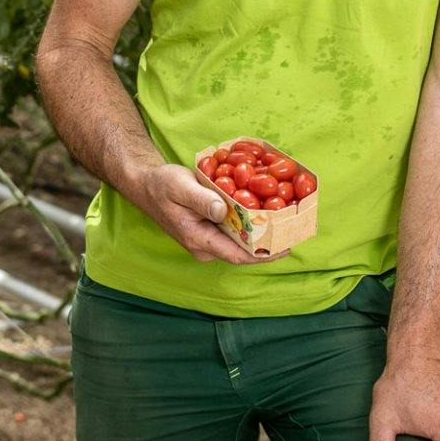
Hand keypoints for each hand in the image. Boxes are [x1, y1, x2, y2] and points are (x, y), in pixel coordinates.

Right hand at [131, 163, 286, 264]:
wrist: (146, 185)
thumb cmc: (162, 185)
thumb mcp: (180, 187)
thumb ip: (202, 199)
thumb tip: (223, 210)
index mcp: (198, 240)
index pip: (236, 255)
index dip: (262, 255)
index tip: (285, 248)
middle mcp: (205, 245)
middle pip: (242, 251)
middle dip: (268, 244)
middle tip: (293, 231)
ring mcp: (207, 239)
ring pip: (239, 242)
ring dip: (261, 233)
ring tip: (285, 221)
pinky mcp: (210, 229)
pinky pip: (234, 231)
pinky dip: (250, 223)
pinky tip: (265, 210)